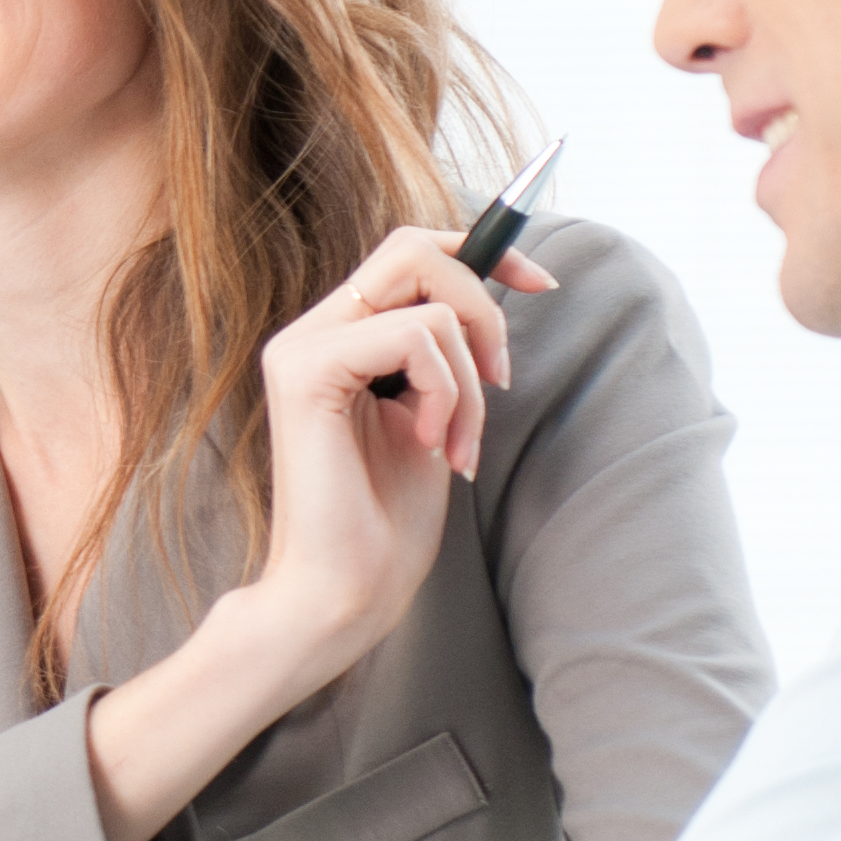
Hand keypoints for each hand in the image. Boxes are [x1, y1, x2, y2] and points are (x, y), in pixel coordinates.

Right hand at [82, 229, 553, 840]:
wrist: (343, 592)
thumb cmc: (385, 522)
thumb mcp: (432, 415)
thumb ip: (442, 356)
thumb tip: (489, 296)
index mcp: (337, 338)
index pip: (409, 251)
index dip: (483, 250)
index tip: (540, 284)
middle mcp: (310, 332)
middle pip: (414, 248)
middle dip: (484, 304)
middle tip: (500, 379)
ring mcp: (300, 348)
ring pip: (429, 304)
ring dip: (471, 382)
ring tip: (455, 446)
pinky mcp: (305, 373)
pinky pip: (413, 339)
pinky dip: (446, 393)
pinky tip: (430, 446)